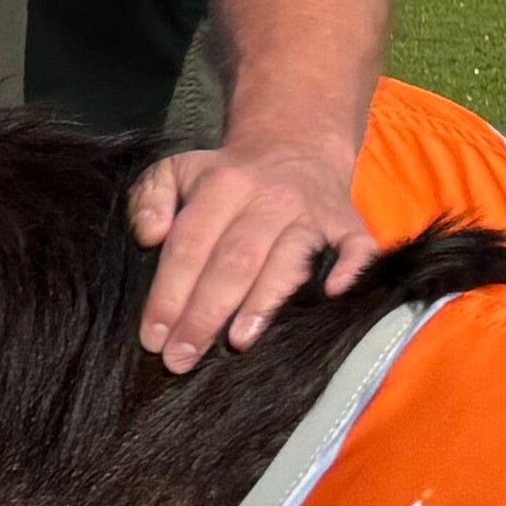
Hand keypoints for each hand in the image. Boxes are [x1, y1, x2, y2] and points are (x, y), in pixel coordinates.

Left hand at [128, 137, 371, 375]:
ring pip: (287, 260)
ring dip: (263, 302)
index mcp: (222, 185)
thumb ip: (149, 199)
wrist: (295, 146)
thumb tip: (149, 237)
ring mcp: (312, 212)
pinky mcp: (348, 223)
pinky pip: (356, 247)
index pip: (190, 244)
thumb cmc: (226, 176)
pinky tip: (331, 296)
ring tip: (238, 342)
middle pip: (235, 261)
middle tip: (183, 358)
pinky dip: (350, 270)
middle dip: (205, 313)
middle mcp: (269, 197)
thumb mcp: (176, 171)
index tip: (154, 338)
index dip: (169, 293)